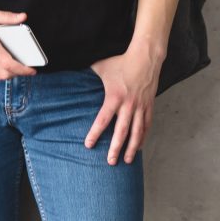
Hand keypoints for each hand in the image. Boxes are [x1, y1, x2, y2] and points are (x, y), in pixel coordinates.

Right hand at [0, 6, 35, 80]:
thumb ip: (5, 16)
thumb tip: (22, 17)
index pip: (10, 64)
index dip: (23, 70)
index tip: (32, 70)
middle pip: (5, 74)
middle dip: (18, 74)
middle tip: (27, 69)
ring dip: (8, 75)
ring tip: (15, 68)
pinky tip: (1, 65)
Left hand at [86, 47, 160, 164]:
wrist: (145, 59)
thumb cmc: (120, 63)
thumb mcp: (100, 67)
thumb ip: (86, 75)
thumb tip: (69, 75)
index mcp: (114, 97)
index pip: (103, 120)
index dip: (95, 133)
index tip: (89, 145)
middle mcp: (128, 105)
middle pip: (121, 131)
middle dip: (115, 148)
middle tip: (110, 162)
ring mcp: (141, 107)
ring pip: (137, 132)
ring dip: (132, 147)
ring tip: (126, 160)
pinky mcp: (149, 106)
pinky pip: (146, 125)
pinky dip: (143, 137)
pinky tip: (139, 147)